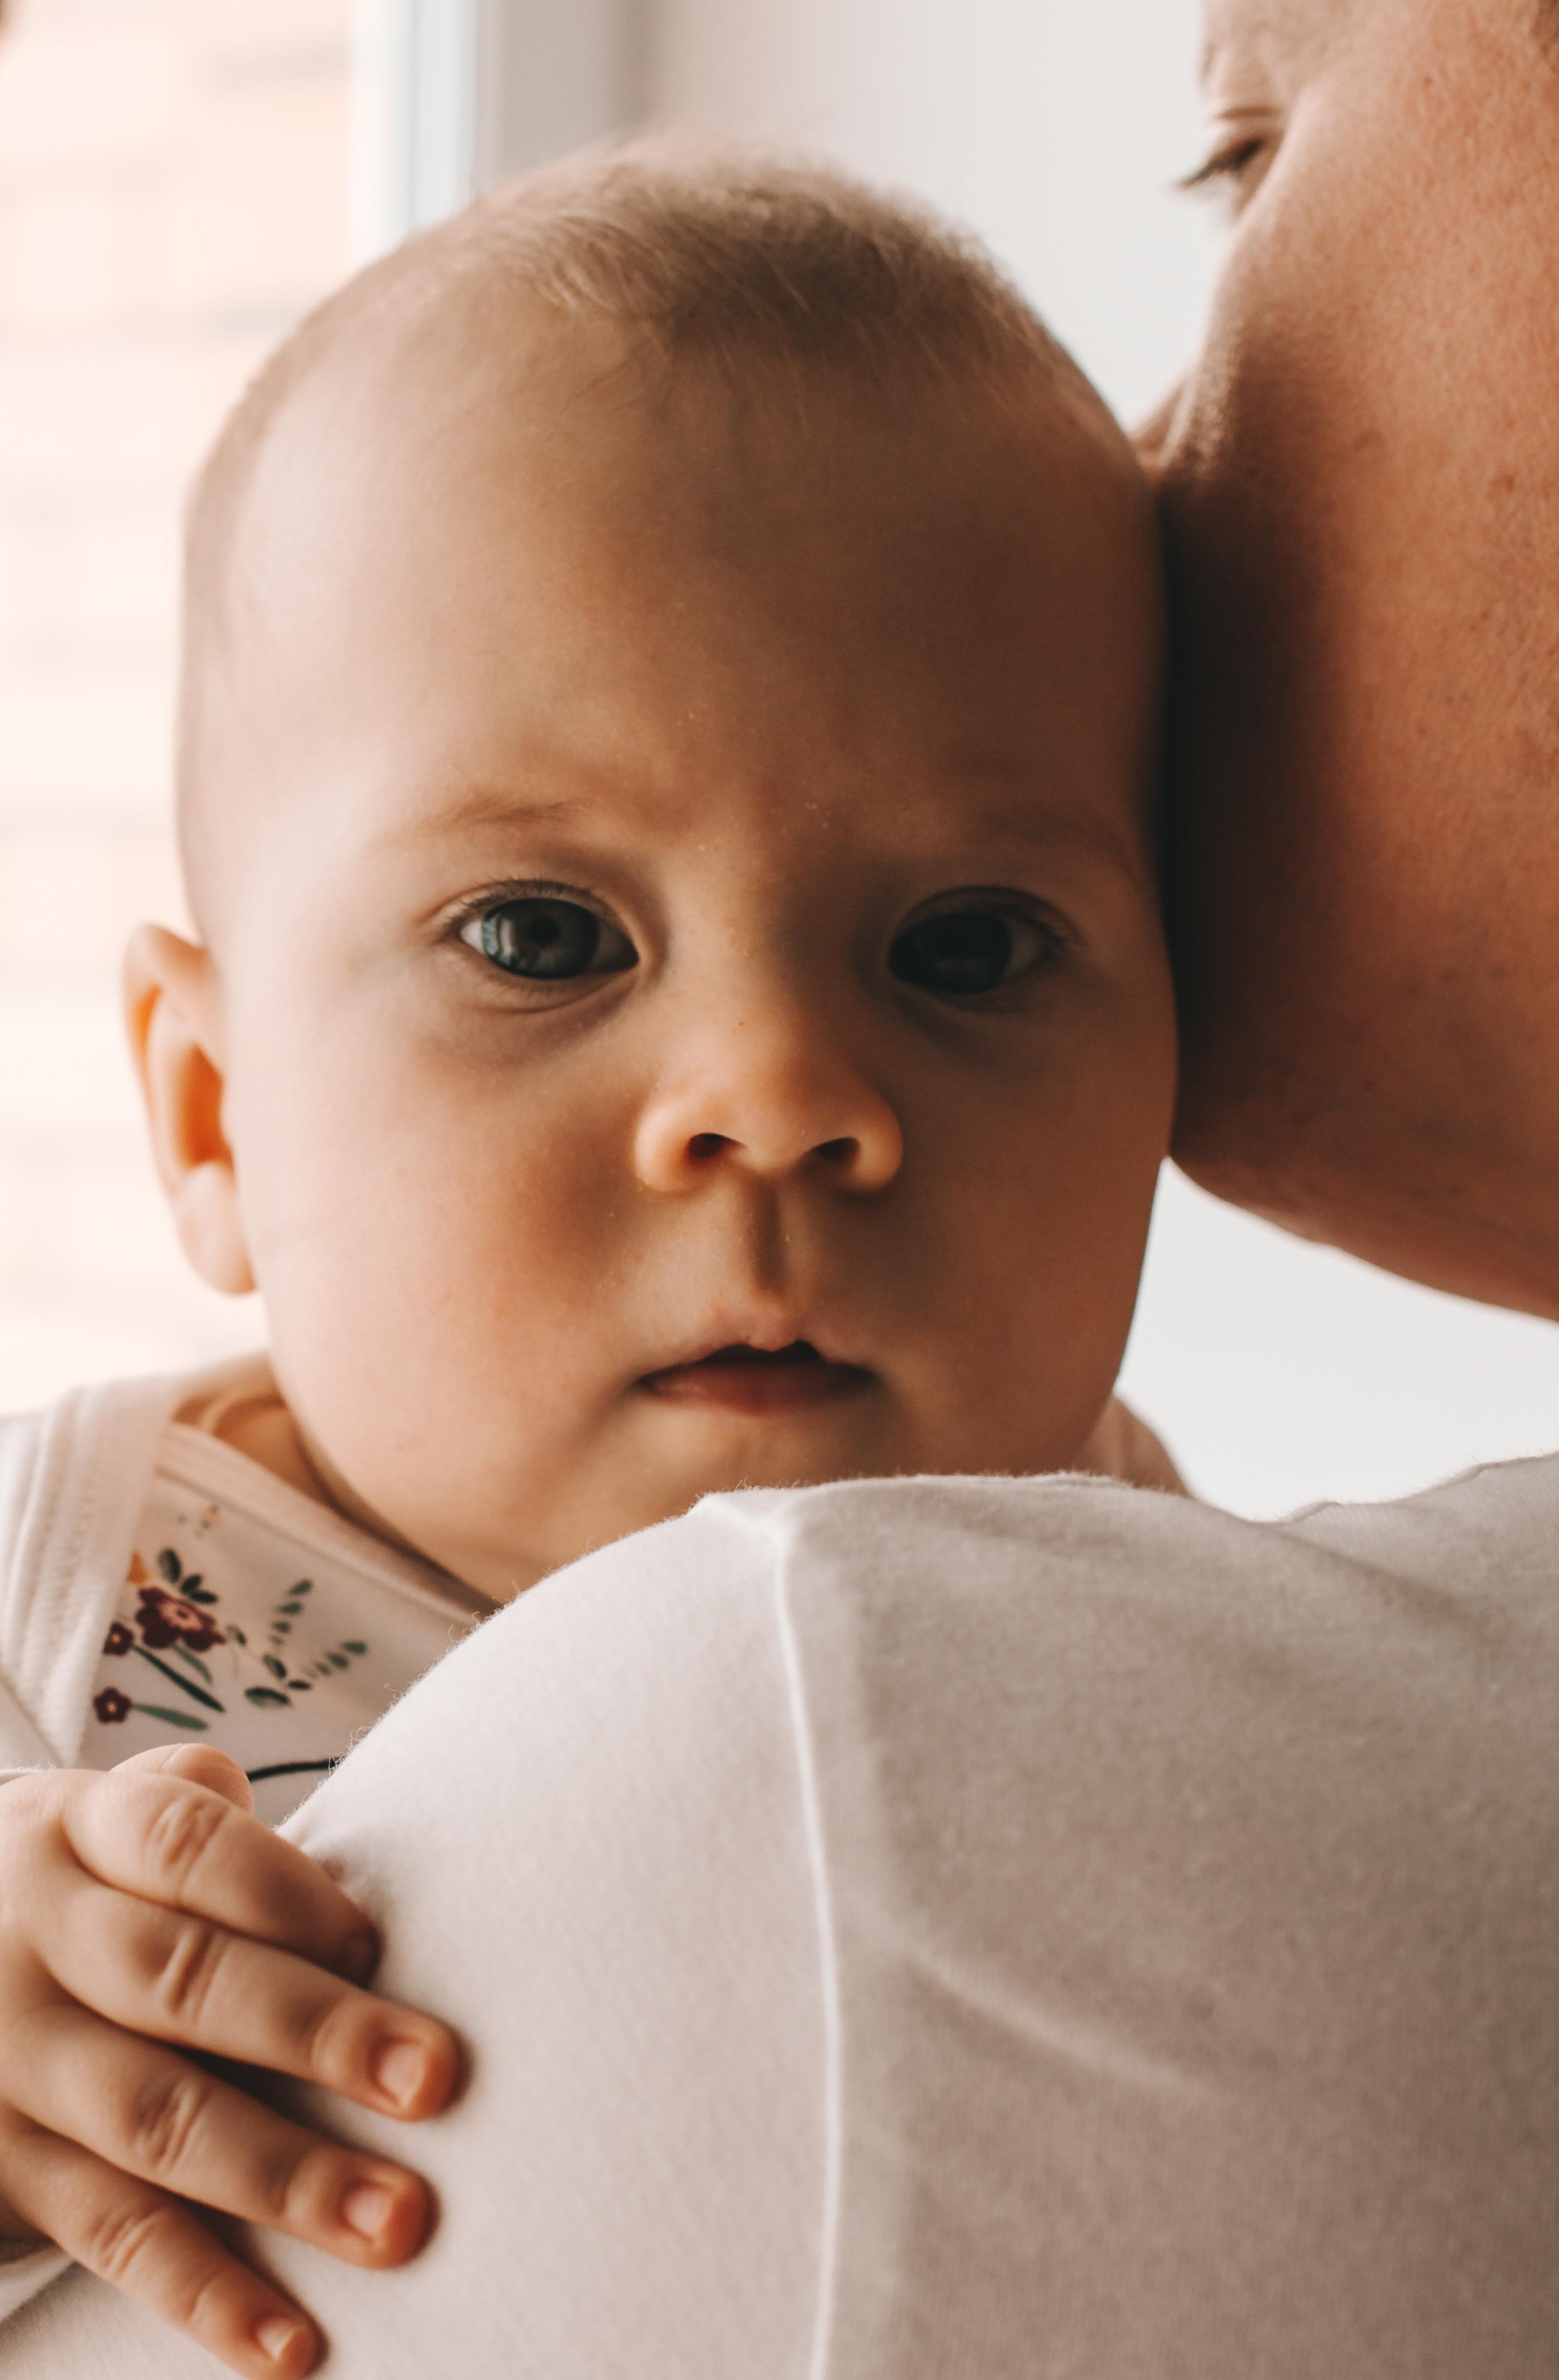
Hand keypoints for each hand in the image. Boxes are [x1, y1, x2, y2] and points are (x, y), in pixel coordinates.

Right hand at [0, 1744, 457, 2377]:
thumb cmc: (82, 1884)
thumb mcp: (108, 1816)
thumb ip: (206, 1815)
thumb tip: (331, 1874)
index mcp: (77, 1832)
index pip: (183, 1845)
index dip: (282, 1891)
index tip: (373, 1943)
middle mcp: (35, 1944)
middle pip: (180, 1982)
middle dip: (313, 2032)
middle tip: (430, 2079)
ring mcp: (13, 2065)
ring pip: (156, 2120)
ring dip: (284, 2177)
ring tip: (395, 2218)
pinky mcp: (4, 2176)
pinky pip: (111, 2238)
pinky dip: (206, 2295)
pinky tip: (290, 2343)